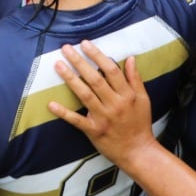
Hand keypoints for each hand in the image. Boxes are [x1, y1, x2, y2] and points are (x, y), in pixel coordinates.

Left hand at [48, 41, 156, 169]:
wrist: (138, 152)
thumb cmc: (140, 123)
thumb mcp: (143, 99)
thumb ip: (135, 78)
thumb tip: (129, 58)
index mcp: (127, 94)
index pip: (111, 70)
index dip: (97, 55)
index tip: (85, 44)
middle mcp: (114, 104)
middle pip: (95, 79)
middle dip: (79, 62)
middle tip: (66, 48)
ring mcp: (103, 118)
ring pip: (84, 95)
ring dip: (70, 79)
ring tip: (58, 65)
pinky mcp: (94, 131)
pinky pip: (77, 120)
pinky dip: (63, 113)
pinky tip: (51, 104)